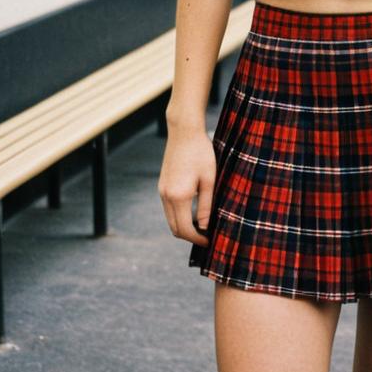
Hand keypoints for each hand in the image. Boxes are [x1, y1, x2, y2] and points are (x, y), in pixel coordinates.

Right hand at [158, 123, 216, 246]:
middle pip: (175, 228)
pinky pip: (168, 208)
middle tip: (207, 236)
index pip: (185, 229)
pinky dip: (178, 215)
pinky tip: (193, 210)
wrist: (184, 131)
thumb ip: (206, 205)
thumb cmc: (201, 153)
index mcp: (179, 196)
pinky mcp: (162, 185)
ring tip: (202, 224)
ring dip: (183, 226)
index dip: (197, 239)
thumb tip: (204, 227)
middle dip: (190, 236)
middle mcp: (166, 196)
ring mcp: (162, 190)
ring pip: (170, 219)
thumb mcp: (209, 179)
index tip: (210, 240)